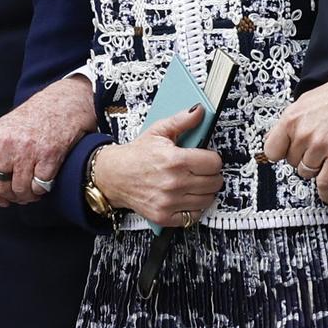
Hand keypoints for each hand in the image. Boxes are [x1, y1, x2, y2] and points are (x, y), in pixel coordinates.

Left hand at [0, 76, 96, 206]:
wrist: (60, 104)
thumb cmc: (29, 122)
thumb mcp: (1, 136)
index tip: (0, 200)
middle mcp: (6, 144)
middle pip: (0, 187)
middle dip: (11, 197)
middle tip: (20, 194)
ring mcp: (28, 150)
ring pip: (20, 190)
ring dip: (27, 196)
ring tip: (32, 190)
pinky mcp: (49, 155)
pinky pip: (40, 187)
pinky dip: (42, 190)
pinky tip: (43, 181)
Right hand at [89, 105, 221, 226]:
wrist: (113, 175)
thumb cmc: (136, 155)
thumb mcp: (158, 131)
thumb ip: (181, 120)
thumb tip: (199, 110)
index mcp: (175, 160)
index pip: (214, 163)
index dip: (212, 158)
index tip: (206, 158)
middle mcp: (174, 183)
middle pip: (214, 182)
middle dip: (211, 174)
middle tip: (201, 170)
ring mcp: (169, 202)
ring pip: (207, 200)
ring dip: (205, 191)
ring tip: (194, 182)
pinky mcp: (164, 216)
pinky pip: (194, 216)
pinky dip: (194, 208)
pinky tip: (187, 196)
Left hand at [260, 66, 327, 203]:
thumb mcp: (307, 100)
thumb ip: (291, 120)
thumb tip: (276, 136)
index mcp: (292, 117)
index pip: (271, 150)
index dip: (280, 152)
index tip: (284, 154)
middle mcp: (304, 132)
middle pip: (291, 162)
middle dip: (301, 158)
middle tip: (313, 150)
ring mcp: (321, 145)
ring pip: (307, 173)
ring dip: (315, 170)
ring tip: (324, 159)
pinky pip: (325, 183)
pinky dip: (326, 192)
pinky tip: (327, 194)